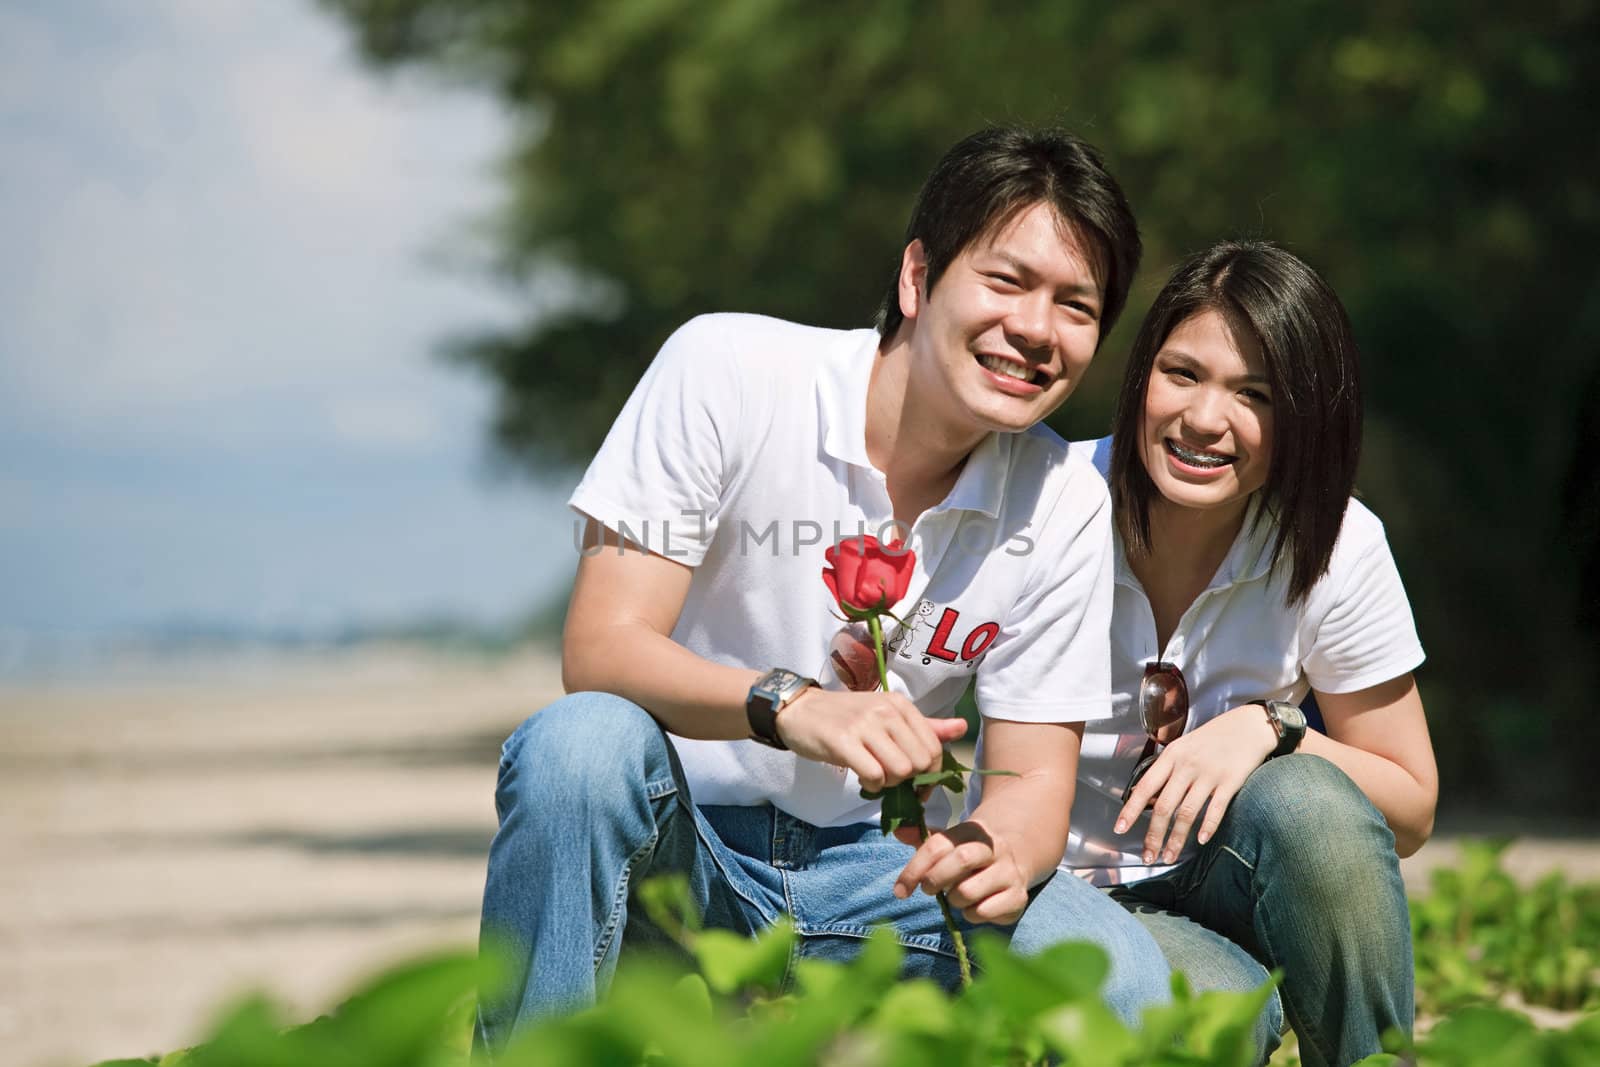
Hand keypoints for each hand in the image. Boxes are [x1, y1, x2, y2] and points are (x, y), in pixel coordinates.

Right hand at [776, 688, 967, 792]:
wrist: (799, 711)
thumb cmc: (846, 717)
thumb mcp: (886, 715)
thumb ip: (924, 726)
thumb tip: (962, 727)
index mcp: (900, 705)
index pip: (934, 747)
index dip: (929, 774)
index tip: (915, 783)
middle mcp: (886, 711)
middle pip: (920, 762)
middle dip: (909, 781)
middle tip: (891, 779)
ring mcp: (864, 725)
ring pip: (899, 771)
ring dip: (889, 784)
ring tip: (874, 774)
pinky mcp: (843, 741)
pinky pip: (873, 776)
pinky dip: (871, 786)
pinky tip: (862, 777)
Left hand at [892, 820, 1029, 924]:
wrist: (1014, 861)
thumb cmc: (969, 856)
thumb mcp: (948, 843)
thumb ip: (922, 839)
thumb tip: (897, 831)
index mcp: (972, 831)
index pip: (938, 845)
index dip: (915, 868)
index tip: (900, 889)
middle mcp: (994, 848)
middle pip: (960, 860)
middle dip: (935, 879)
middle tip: (928, 889)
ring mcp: (1009, 872)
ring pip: (969, 891)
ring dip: (953, 900)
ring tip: (956, 896)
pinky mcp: (1018, 897)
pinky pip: (984, 912)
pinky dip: (971, 915)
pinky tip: (974, 907)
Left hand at [1114, 703, 1277, 864]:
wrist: (1249, 726)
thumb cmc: (1213, 738)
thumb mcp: (1183, 747)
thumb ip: (1166, 770)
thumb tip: (1147, 798)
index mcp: (1172, 756)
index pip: (1145, 787)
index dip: (1131, 810)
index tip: (1120, 829)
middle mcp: (1187, 766)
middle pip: (1164, 807)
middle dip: (1153, 836)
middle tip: (1148, 856)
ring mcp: (1209, 774)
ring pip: (1187, 813)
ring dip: (1176, 839)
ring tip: (1170, 857)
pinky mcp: (1231, 782)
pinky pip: (1216, 810)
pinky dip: (1207, 827)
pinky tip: (1200, 841)